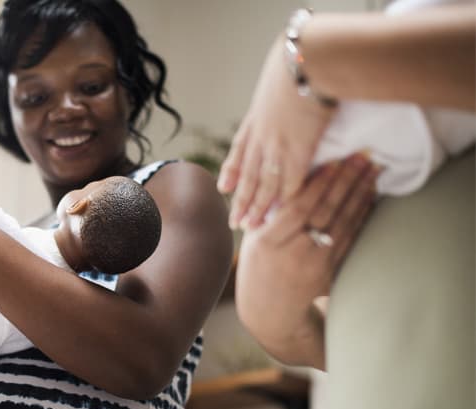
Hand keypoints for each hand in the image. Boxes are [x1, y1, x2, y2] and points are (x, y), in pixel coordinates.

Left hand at [218, 36, 336, 229]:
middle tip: (234, 222)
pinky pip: (289, 182)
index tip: (222, 188)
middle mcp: (261, 139)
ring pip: (264, 185)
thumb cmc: (297, 66)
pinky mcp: (298, 152)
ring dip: (257, 207)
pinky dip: (284, 199)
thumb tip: (279, 99)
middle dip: (240, 201)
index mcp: (254, 122)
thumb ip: (275, 101)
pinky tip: (280, 213)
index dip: (231, 172)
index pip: (238, 153)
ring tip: (251, 226)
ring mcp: (277, 147)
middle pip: (247, 176)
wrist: (306, 63)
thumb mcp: (276, 84)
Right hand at [235, 154, 376, 365]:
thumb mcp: (253, 237)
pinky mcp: (330, 272)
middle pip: (324, 212)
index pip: (297, 208)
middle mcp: (292, 253)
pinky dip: (361, 215)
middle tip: (362, 156)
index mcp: (268, 242)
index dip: (317, 184)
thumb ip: (269, 211)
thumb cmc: (257, 264)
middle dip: (345, 182)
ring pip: (342, 223)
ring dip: (359, 194)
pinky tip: (370, 196)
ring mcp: (314, 265)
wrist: (269, 309)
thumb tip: (290, 173)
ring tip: (372, 170)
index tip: (333, 160)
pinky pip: (350, 239)